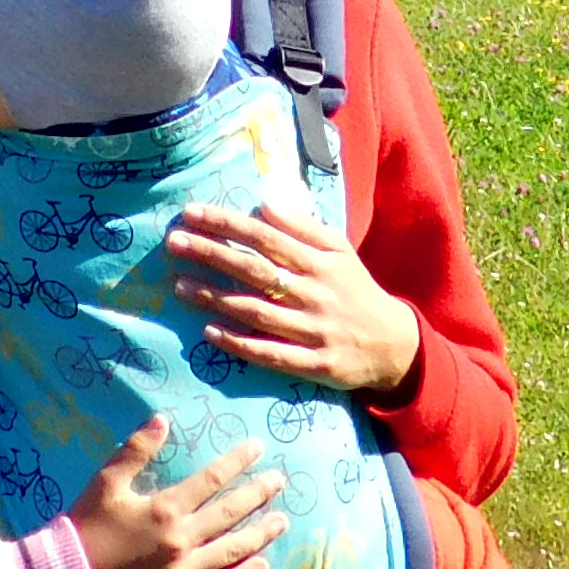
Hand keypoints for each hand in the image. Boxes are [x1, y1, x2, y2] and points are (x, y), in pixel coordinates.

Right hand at [61, 418, 282, 568]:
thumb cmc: (88, 524)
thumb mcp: (107, 480)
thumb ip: (136, 449)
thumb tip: (162, 420)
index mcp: (166, 509)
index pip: (211, 480)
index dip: (236, 462)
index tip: (258, 449)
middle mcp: (182, 541)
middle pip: (230, 514)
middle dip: (257, 494)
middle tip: (280, 481)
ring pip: (233, 551)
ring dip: (260, 534)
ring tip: (281, 521)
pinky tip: (261, 566)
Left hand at [168, 198, 426, 398]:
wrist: (395, 346)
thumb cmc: (356, 290)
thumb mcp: (339, 250)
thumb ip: (302, 227)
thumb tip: (263, 203)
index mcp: (319, 262)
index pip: (265, 237)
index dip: (227, 224)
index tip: (191, 213)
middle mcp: (315, 294)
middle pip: (255, 271)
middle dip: (212, 254)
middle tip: (173, 243)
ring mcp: (314, 331)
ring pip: (258, 312)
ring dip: (215, 298)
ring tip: (179, 286)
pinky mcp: (316, 365)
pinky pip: (272, 354)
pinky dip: (240, 344)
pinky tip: (209, 333)